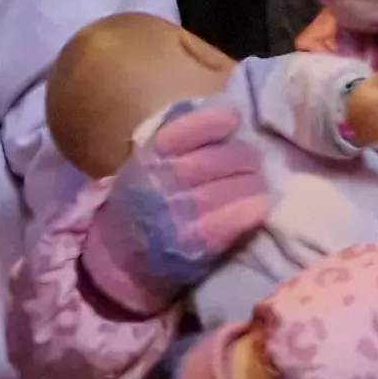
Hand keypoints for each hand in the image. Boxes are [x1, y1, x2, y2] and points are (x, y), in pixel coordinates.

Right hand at [83, 103, 269, 314]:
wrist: (119, 263)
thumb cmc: (138, 206)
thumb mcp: (143, 167)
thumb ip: (176, 143)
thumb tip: (221, 115)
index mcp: (148, 160)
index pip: (185, 131)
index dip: (214, 121)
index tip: (233, 119)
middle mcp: (163, 183)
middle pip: (220, 158)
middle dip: (245, 157)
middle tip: (253, 161)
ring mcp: (179, 214)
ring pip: (234, 187)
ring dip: (254, 183)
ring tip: (258, 184)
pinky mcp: (195, 244)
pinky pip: (235, 218)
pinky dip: (252, 209)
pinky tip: (258, 206)